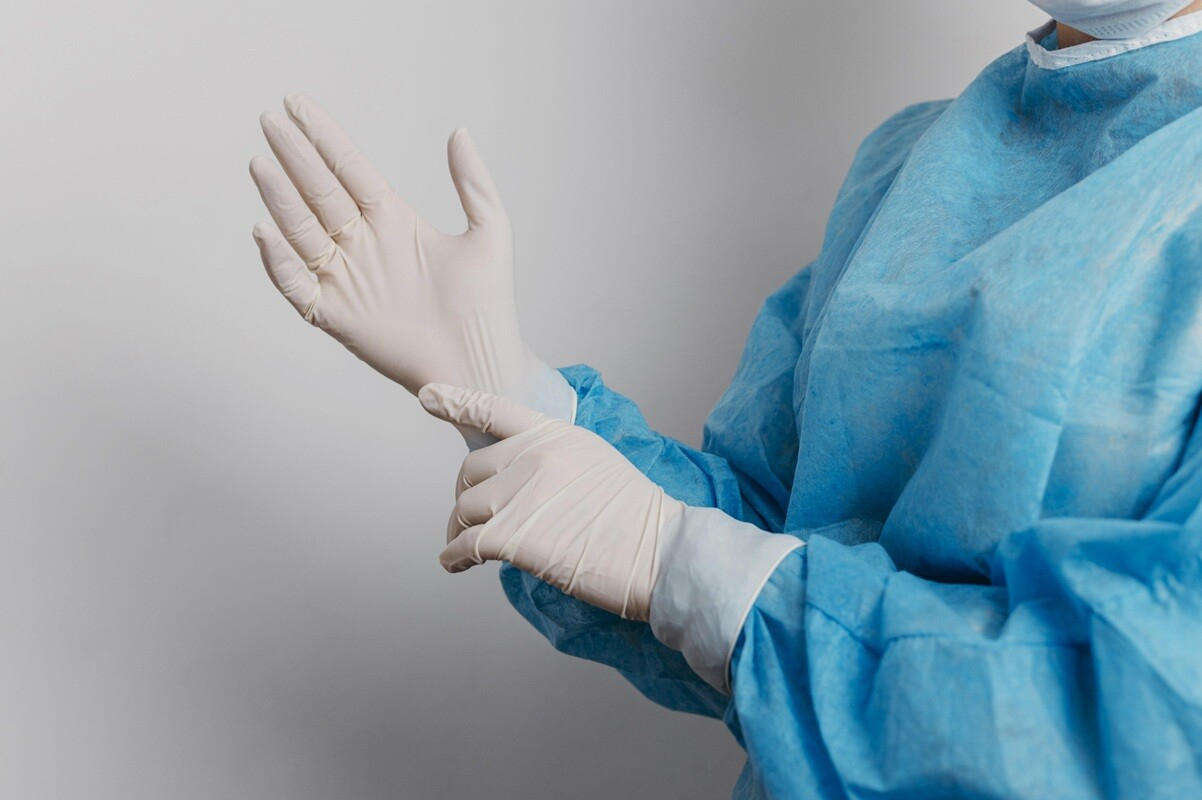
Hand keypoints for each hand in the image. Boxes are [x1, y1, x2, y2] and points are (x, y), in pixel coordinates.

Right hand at [248, 94, 572, 424]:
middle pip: (319, 192)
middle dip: (295, 156)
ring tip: (262, 163)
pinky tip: (266, 232)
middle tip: (271, 121)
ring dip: (281, 198)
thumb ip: (473, 182)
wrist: (481, 361)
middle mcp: (364, 244)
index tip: (297, 104)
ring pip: (302, 230)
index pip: (349, 169)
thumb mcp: (489, 232)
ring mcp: (347, 278)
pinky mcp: (337, 316)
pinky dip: (279, 262)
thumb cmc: (488, 304)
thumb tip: (460, 132)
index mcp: (393, 220)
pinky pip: (298, 285)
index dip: (323, 137)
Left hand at [419, 383, 684, 620]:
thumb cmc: (637, 517)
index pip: (495, 410)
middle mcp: (534, 457)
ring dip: (460, 529)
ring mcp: (521, 495)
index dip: (458, 402)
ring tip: (465, 546)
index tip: (429, 395)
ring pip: (465, 508)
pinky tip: (455, 563)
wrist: (659, 552)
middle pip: (470, 470)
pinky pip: (465, 543)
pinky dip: (454, 556)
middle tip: (471, 516)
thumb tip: (519, 479)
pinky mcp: (513, 536)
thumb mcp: (596, 462)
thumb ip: (554, 457)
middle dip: (466, 494)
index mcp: (555, 434)